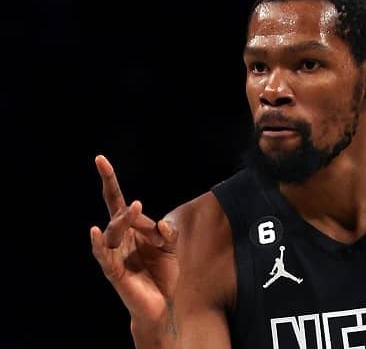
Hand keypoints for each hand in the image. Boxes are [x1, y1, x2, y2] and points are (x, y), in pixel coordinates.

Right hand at [90, 155, 178, 326]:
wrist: (161, 304)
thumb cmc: (162, 274)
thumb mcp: (171, 248)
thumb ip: (169, 234)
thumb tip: (161, 225)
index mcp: (131, 229)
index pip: (118, 201)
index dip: (109, 181)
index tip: (100, 159)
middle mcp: (119, 239)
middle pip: (114, 212)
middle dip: (113, 192)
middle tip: (123, 187)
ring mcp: (115, 255)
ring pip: (113, 231)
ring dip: (123, 220)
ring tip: (136, 209)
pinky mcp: (114, 272)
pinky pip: (104, 256)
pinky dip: (99, 243)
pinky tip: (96, 231)